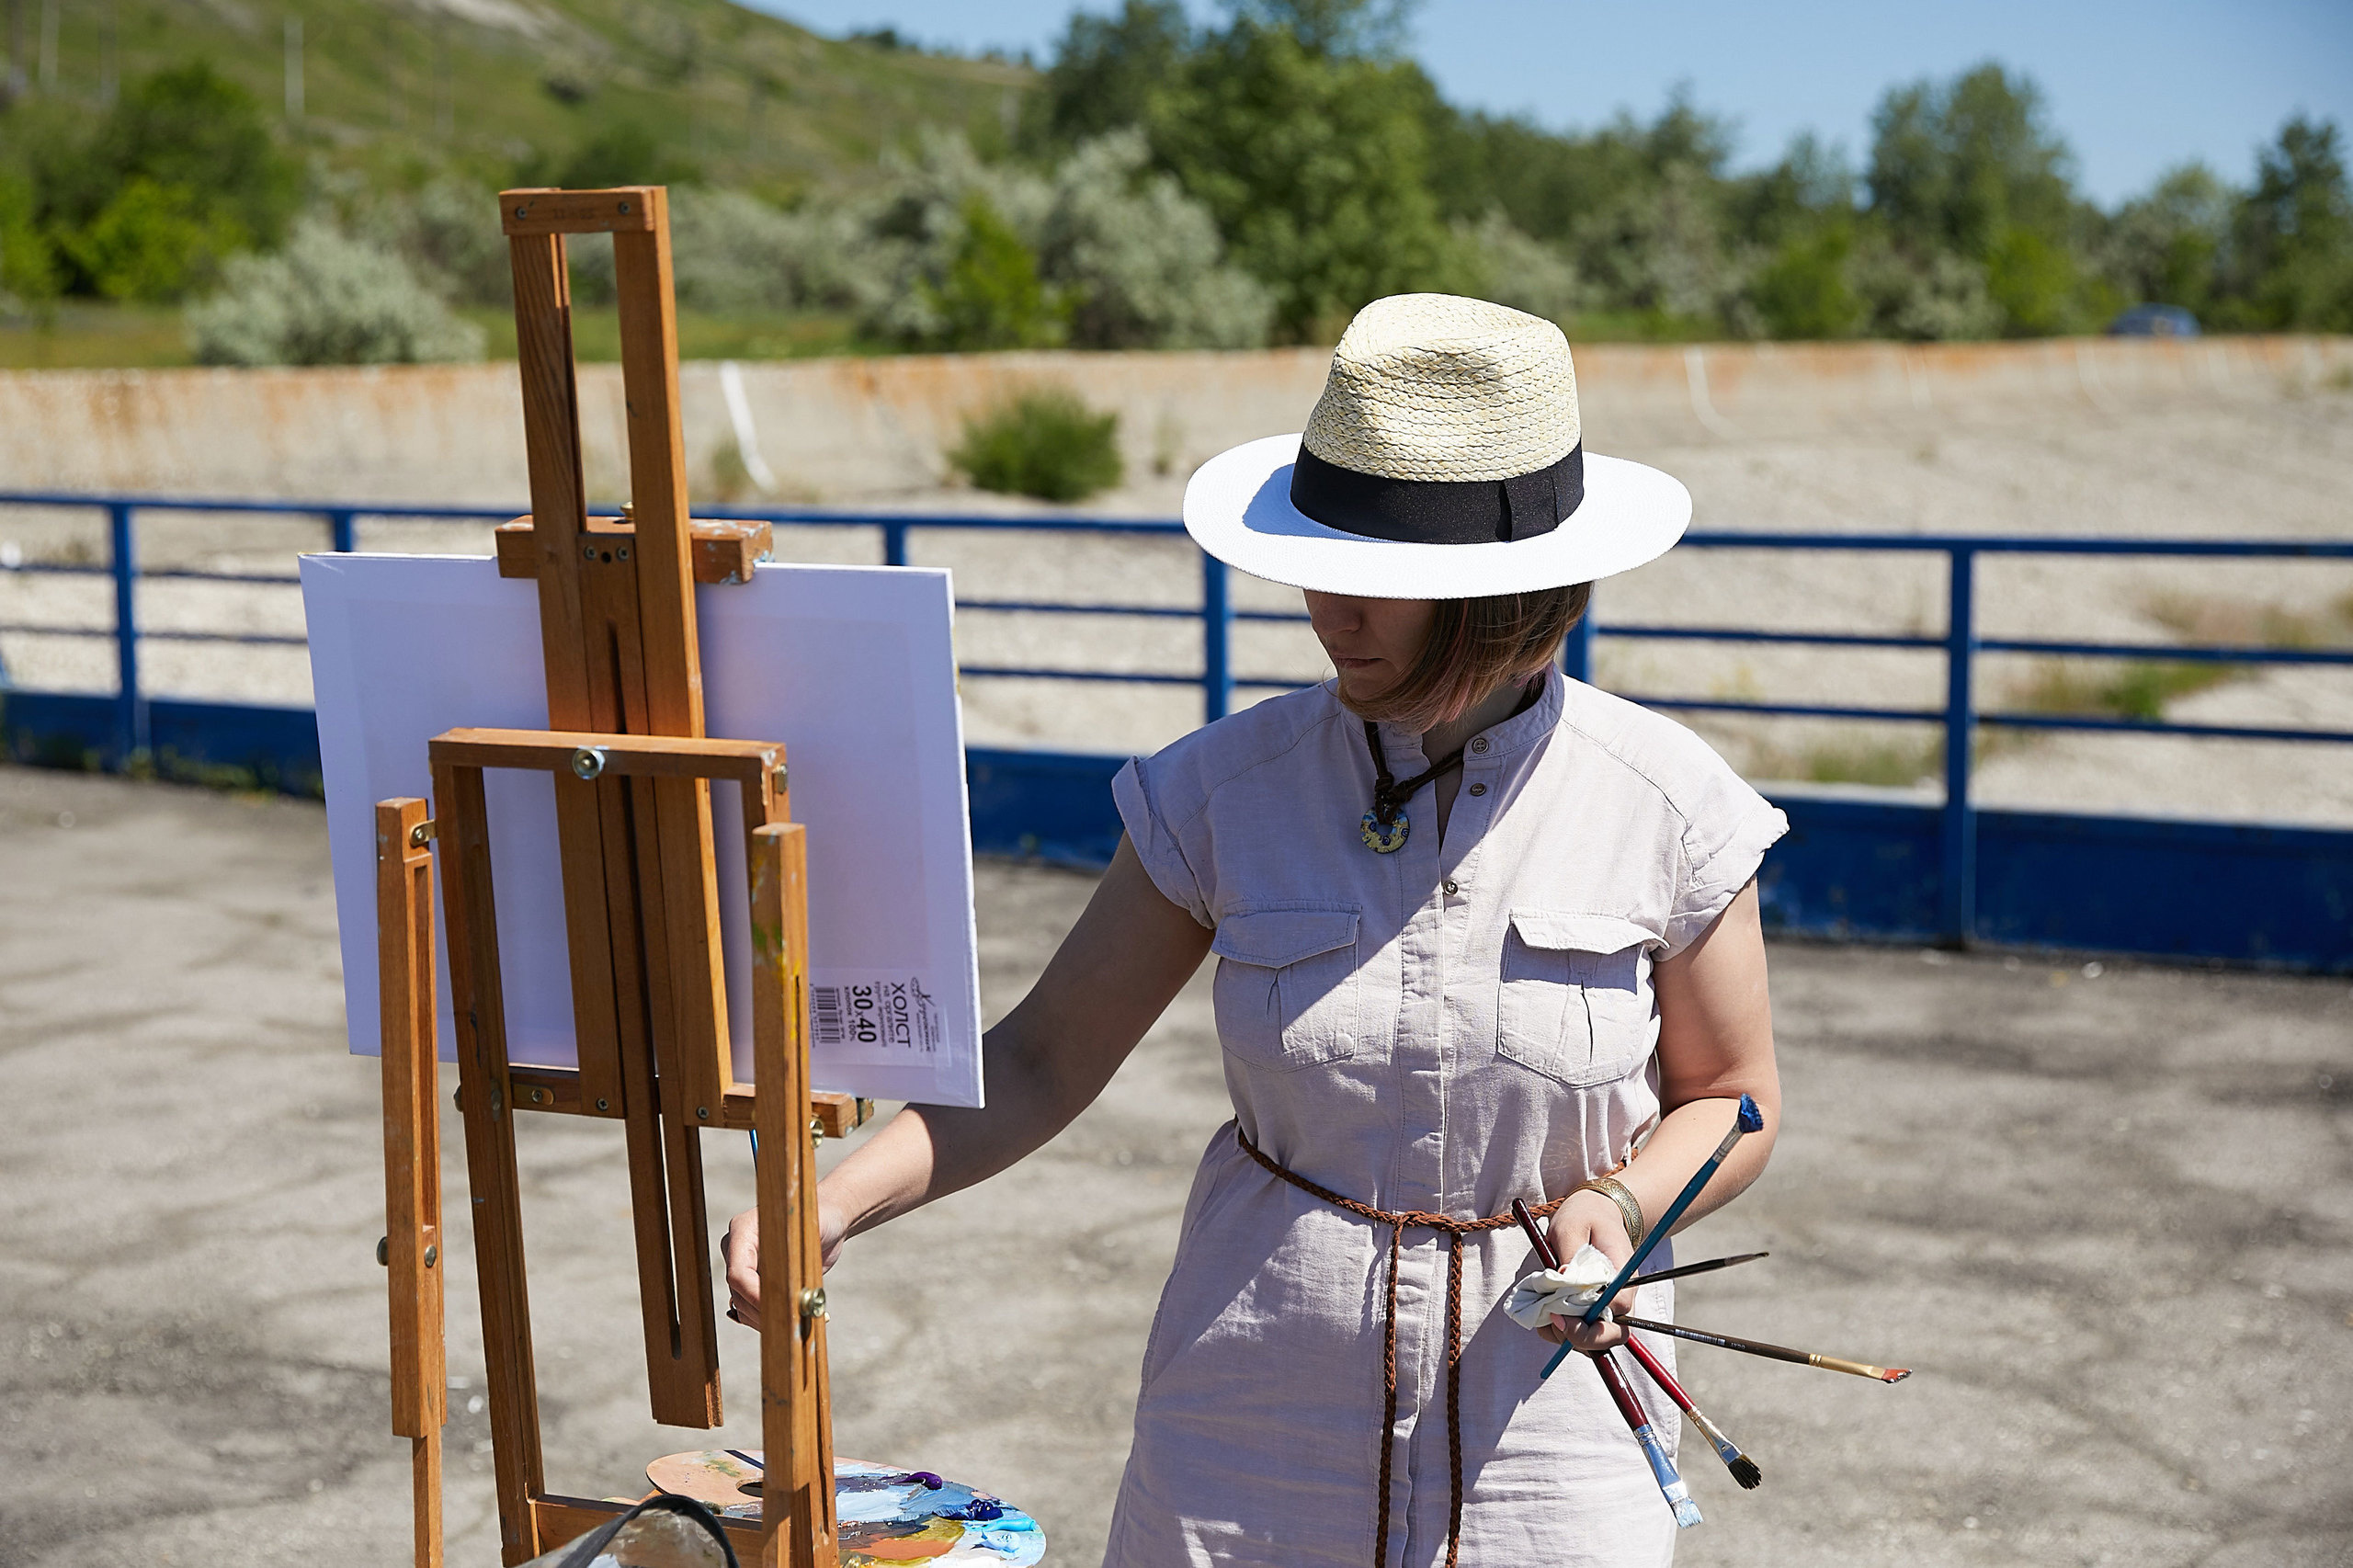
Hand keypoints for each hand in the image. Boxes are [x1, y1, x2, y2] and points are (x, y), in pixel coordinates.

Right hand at [721, 1197, 847, 1331]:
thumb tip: (784, 1295)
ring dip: (769, 1319)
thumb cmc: (819, 1219)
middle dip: (765, 1312)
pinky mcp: (754, 1280)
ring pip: (744, 1305)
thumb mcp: (808, 1235)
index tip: (781, 1310)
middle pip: (739, 1293)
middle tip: (795, 1321)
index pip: (738, 1274)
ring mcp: (743, 1265)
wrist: (826, 1217)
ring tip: (799, 1321)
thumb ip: (791, 1260)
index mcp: (743, 1230)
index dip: (755, 1297)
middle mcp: (737, 1248)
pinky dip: (772, 1317)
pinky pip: (753, 1307)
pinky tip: (794, 1319)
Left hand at [1535, 1190, 1634, 1354]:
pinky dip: (1562, 1332)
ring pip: (1597, 1341)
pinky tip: (1546, 1314)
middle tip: (1551, 1321)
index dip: (1591, 1320)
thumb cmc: (1584, 1217)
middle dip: (1580, 1338)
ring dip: (1568, 1337)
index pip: (1618, 1309)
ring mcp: (1610, 1307)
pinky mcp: (1596, 1311)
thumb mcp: (1571, 1226)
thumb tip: (1563, 1280)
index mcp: (1623, 1274)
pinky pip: (1584, 1334)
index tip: (1559, 1314)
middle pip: (1613, 1335)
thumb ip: (1569, 1253)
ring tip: (1544, 1314)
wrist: (1596, 1213)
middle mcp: (1622, 1296)